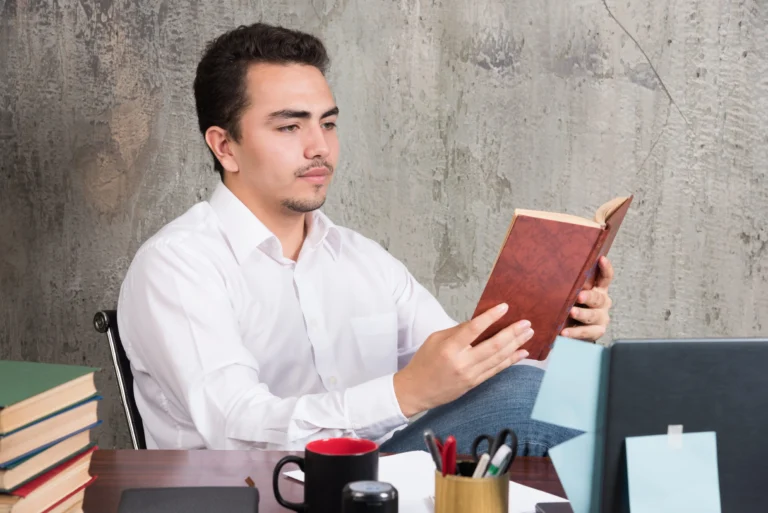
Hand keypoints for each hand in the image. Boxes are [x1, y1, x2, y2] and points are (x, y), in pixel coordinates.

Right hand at [393, 303, 533, 416]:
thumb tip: (480, 322)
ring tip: (529, 333)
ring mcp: (470, 375)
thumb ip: (458, 330)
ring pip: (499, 358)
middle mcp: (462, 362)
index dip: (491, 317)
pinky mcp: (475, 383)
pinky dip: (511, 360)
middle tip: (526, 322)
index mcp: (449, 348)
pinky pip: (497, 370)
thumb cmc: (424, 361)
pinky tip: (522, 352)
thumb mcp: (435, 339)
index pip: (474, 329)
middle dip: (512, 332)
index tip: (505, 307)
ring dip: (516, 344)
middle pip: (493, 345)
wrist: (417, 390)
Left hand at [561, 255, 613, 340]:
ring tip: (572, 312)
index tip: (601, 259)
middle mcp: (603, 302)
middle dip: (589, 297)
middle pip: (598, 298)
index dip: (605, 268)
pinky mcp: (596, 331)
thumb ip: (568, 283)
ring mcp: (601, 318)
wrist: (576, 326)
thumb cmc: (572, 303)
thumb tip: (548, 267)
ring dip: (582, 314)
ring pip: (593, 315)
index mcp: (599, 289)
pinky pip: (586, 332)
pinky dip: (575, 333)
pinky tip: (564, 332)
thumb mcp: (572, 291)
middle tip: (579, 296)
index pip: (605, 278)